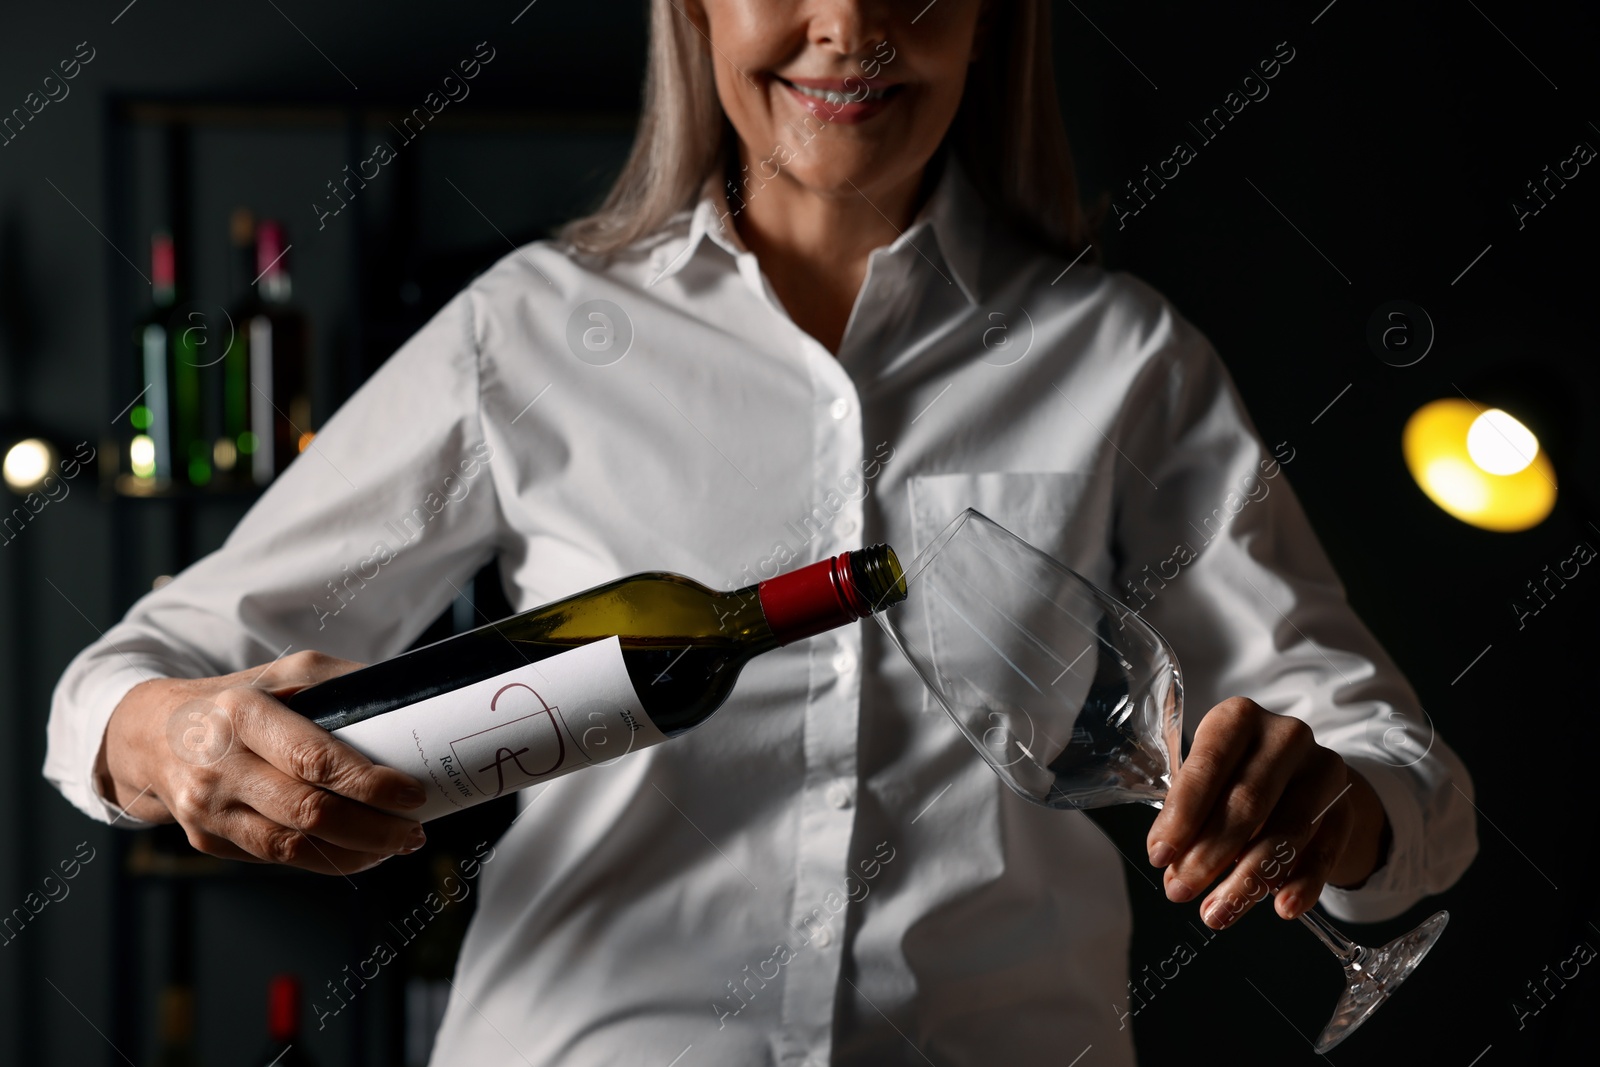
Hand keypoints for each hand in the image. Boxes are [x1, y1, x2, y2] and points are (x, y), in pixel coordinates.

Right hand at [98, 650, 428, 875]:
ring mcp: (207, 809)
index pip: (313, 759)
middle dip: (373, 828)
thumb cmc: (236, 700)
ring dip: (356, 853)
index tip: (411, 793)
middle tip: (414, 829)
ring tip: (396, 845)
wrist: (153, 734)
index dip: (368, 783)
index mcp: (242, 714)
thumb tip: (409, 700)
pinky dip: (326, 861)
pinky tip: (359, 851)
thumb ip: (342, 683)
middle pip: (308, 812)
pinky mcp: (207, 839)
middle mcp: (219, 765)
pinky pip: (276, 860)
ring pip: (293, 848)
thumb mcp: (285, 674)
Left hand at [1145, 697, 1389, 928]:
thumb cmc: (1236, 774)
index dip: (1181, 816)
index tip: (1159, 857)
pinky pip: (1325, 850)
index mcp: (1238, 718)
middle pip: (1248, 802)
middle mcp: (1285, 736)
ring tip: (1218, 913)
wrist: (1302, 774)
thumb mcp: (1208, 778)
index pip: (1207, 766)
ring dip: (1249, 879)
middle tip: (1180, 892)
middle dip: (1209, 854)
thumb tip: (1173, 867)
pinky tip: (1282, 908)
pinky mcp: (1346, 805)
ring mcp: (1322, 769)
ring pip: (1286, 831)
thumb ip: (1190, 814)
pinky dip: (1303, 883)